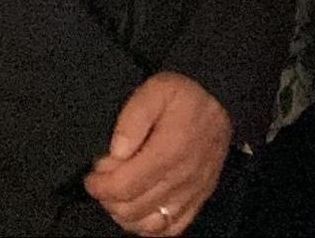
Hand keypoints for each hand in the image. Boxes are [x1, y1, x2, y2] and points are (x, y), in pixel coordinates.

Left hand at [85, 72, 233, 234]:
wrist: (222, 101)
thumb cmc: (185, 96)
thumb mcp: (156, 90)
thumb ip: (132, 118)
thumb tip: (116, 152)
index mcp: (167, 153)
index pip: (123, 186)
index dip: (99, 186)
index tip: (92, 175)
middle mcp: (180, 179)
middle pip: (131, 209)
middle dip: (108, 199)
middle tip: (104, 181)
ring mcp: (191, 193)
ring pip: (149, 224)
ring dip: (125, 215)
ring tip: (119, 195)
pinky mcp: (198, 199)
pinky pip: (171, 229)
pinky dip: (150, 227)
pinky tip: (140, 210)